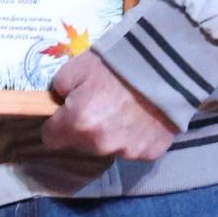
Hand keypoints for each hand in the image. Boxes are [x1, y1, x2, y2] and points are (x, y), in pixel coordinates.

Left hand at [38, 50, 178, 161]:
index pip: (51, 139)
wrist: (166, 66)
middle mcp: (101, 144)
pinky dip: (134, 136)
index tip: (63, 114)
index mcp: (79, 123)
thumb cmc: (116, 64)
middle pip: (80, 145)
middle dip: (83, 129)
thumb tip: (59, 103)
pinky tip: (141, 116)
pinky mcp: (150, 153)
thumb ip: (60, 90)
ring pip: (108, 147)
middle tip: (98, 105)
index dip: (55, 125)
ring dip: (110, 134)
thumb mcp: (76, 68)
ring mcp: (128, 151)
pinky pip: (133, 148)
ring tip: (123, 109)